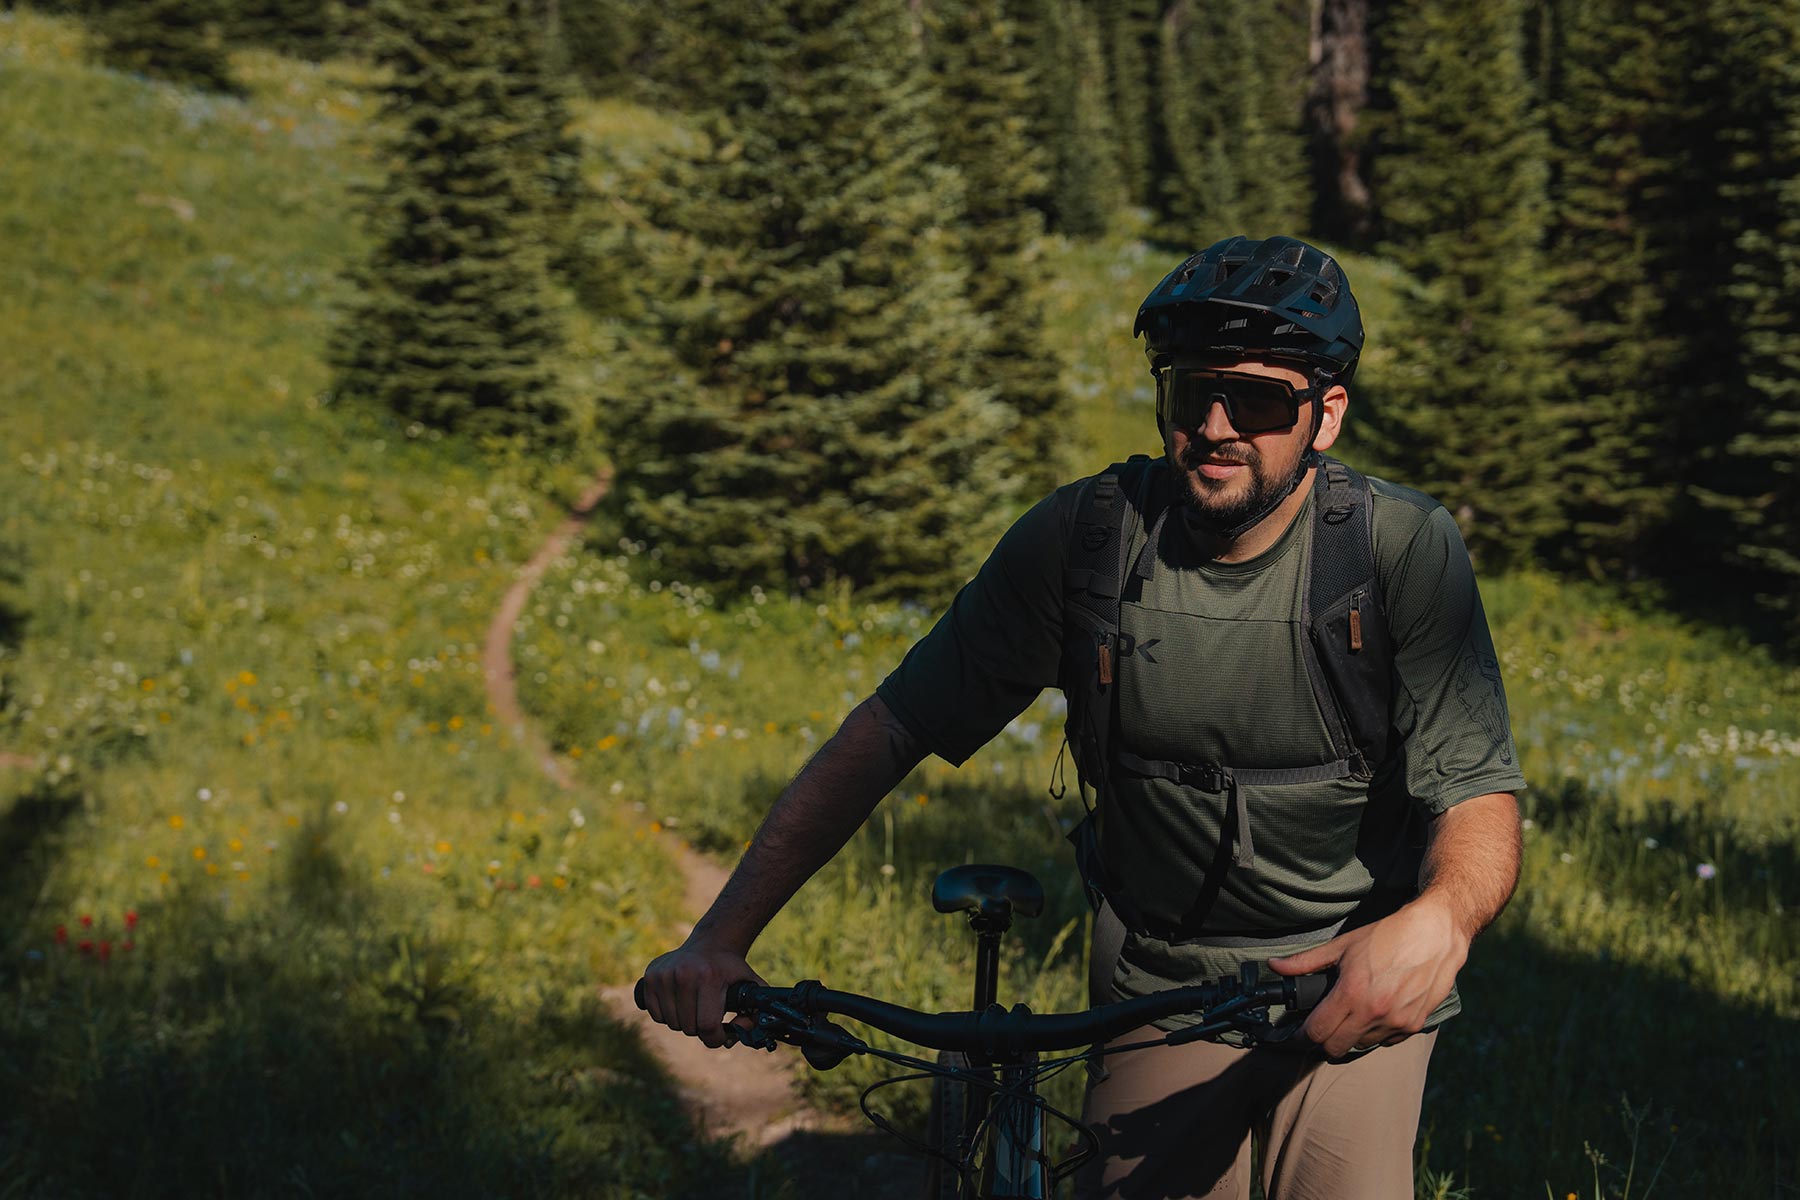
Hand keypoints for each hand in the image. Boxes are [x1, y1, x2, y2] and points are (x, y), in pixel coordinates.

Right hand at [639, 940, 765, 1048]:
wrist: (710, 943)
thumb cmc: (730, 969)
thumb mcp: (751, 985)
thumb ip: (755, 1013)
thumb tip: (741, 1034)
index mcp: (708, 977)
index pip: (707, 1026)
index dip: (716, 1038)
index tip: (721, 1034)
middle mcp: (683, 974)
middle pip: (689, 1028)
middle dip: (701, 1028)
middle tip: (708, 1015)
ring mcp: (663, 975)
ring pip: (672, 1023)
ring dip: (684, 1022)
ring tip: (695, 1007)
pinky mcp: (649, 977)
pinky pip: (656, 1015)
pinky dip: (668, 1015)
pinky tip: (679, 1002)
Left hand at [1268, 896, 1467, 1057]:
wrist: (1435, 935)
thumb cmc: (1387, 936)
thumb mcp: (1343, 946)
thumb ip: (1306, 961)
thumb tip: (1274, 966)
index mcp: (1352, 993)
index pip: (1318, 1032)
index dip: (1303, 1036)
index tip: (1300, 1033)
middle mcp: (1374, 1013)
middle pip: (1336, 1048)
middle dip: (1325, 1040)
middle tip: (1323, 1027)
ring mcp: (1396, 1022)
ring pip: (1361, 1045)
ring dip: (1352, 1036)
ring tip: (1352, 1015)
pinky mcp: (1414, 1025)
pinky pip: (1386, 1041)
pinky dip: (1377, 1032)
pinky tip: (1376, 1013)